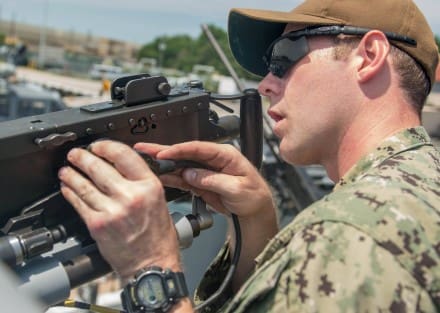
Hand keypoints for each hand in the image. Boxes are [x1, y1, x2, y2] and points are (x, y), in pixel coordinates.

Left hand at [58, 140, 180, 278]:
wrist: (152, 264)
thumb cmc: (158, 237)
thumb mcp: (160, 201)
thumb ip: (141, 183)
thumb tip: (119, 167)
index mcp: (150, 187)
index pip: (124, 155)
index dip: (106, 146)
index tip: (98, 146)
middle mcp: (131, 196)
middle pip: (99, 167)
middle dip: (83, 158)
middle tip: (76, 154)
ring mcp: (112, 210)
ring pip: (85, 184)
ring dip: (72, 174)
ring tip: (66, 170)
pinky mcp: (97, 225)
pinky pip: (79, 203)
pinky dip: (70, 193)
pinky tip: (67, 188)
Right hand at [134, 141, 274, 220]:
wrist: (255, 212)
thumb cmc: (254, 196)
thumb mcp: (237, 188)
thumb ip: (213, 180)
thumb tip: (191, 174)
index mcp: (225, 154)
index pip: (198, 148)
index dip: (179, 149)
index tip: (164, 153)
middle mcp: (213, 159)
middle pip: (185, 153)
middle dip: (164, 151)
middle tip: (144, 148)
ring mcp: (205, 171)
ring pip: (180, 165)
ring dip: (163, 165)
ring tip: (144, 161)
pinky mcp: (200, 182)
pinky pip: (182, 179)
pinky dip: (170, 178)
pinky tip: (158, 176)